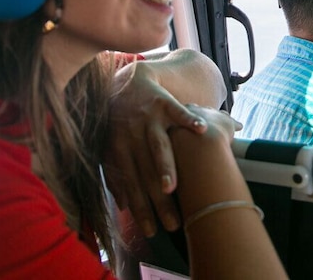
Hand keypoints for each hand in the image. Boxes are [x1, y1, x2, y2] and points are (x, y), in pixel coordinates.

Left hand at [104, 53, 223, 237]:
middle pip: (146, 173)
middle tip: (172, 224)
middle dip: (158, 201)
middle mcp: (132, 135)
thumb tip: (122, 205)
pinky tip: (201, 131)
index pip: (131, 185)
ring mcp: (149, 118)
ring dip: (165, 166)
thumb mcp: (111, 145)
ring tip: (173, 186)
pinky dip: (189, 119)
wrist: (126, 80)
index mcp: (119, 149)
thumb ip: (115, 174)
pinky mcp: (163, 101)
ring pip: (158, 145)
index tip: (152, 231)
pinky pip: (178, 111)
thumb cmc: (120, 119)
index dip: (140, 209)